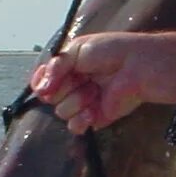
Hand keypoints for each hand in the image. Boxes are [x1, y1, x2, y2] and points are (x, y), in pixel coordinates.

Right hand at [29, 32, 175, 134]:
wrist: (136, 66)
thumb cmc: (110, 52)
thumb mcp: (76, 50)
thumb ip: (55, 68)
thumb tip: (39, 90)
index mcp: (67, 67)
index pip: (42, 80)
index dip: (41, 82)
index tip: (45, 82)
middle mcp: (73, 85)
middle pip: (49, 97)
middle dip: (63, 88)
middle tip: (82, 78)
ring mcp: (84, 102)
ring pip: (62, 112)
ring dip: (76, 101)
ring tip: (95, 90)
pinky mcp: (95, 118)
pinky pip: (75, 126)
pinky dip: (81, 119)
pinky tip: (93, 110)